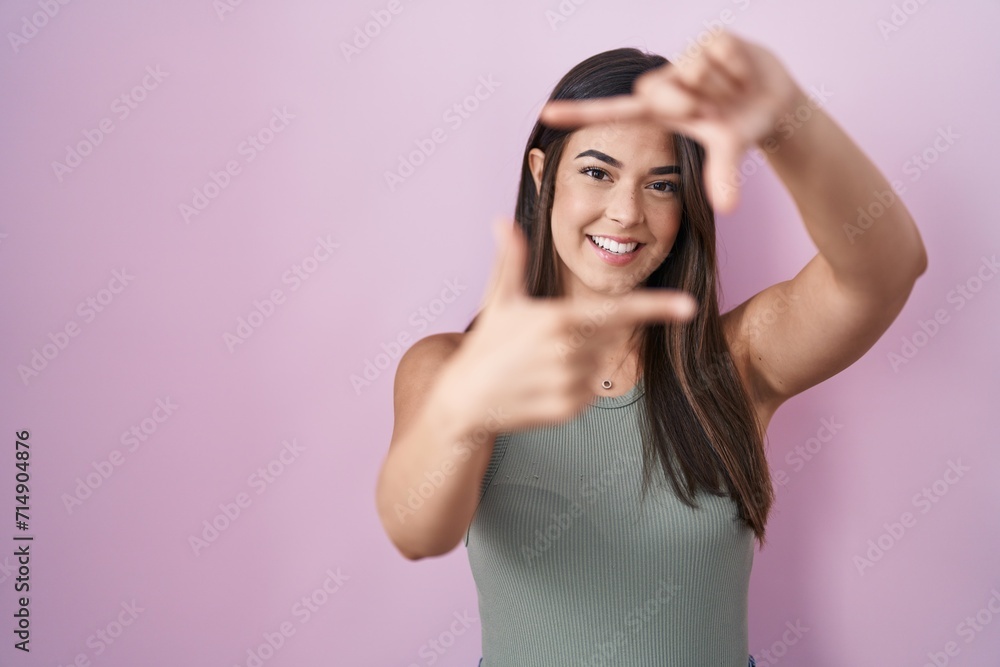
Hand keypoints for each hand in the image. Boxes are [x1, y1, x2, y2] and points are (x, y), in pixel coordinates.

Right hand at [435, 217, 698, 431]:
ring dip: (585, 360)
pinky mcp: (568, 410)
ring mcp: (570, 383)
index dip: (658, 307)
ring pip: (603, 365)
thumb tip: (502, 220)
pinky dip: (576, 385)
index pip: (620, 311)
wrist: (465, 400)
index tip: (689, 306)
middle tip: (555, 338)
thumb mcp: (499, 299)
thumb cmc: (486, 344)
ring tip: (544, 362)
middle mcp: (569, 352)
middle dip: (595, 333)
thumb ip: (511, 259)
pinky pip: (591, 392)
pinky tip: (545, 383)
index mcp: (558, 319)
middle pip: (612, 337)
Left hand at [538, 29, 802, 212]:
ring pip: (695, 69)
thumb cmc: (737, 128)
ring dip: (721, 88)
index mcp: (657, 111)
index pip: (611, 113)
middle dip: (685, 104)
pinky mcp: (713, 38)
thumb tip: (728, 207)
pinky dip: (739, 69)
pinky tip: (744, 76)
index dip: (579, 115)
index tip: (544, 115)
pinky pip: (720, 50)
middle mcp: (667, 83)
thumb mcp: (727, 152)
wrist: (774, 101)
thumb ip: (722, 175)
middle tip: (706, 112)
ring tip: (731, 95)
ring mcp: (688, 58)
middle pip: (658, 88)